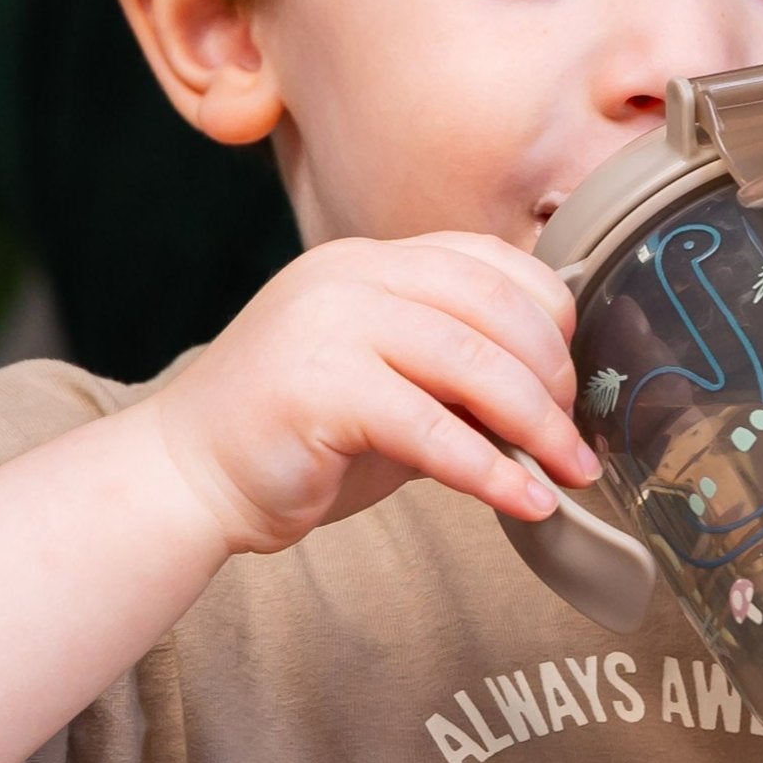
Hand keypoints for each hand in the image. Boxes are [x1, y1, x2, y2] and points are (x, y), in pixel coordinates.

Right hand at [137, 233, 599, 557]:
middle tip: (576, 438)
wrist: (186, 477)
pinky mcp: (319, 388)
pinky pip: (434, 429)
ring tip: (570, 472)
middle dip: (554, 377)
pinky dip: (492, 471)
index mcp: (369, 262)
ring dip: (538, 426)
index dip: (548, 317)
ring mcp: (330, 323)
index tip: (570, 377)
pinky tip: (527, 501)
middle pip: (494, 307)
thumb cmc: (294, 439)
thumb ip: (456, 375)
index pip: (489, 261)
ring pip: (474, 363)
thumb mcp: (390, 386)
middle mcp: (351, 276)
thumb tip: (553, 399)